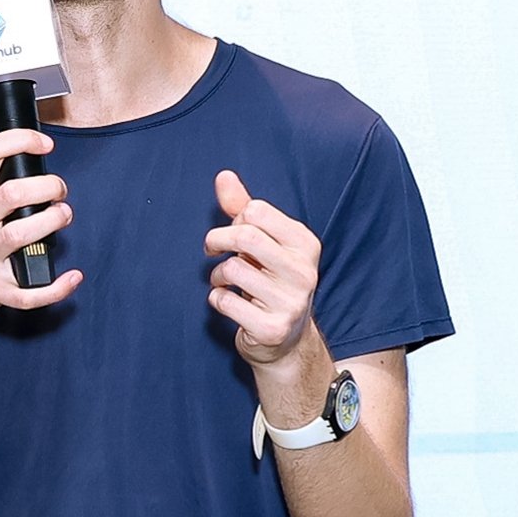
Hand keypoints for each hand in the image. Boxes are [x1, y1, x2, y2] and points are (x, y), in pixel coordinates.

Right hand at [0, 126, 82, 320]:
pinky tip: (73, 277)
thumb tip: (4, 139)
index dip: (21, 141)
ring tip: (62, 217)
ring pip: (18, 234)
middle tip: (59, 192)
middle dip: (47, 187)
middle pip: (11, 194)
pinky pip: (27, 292)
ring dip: (52, 222)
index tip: (44, 144)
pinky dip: (57, 286)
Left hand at [205, 169, 326, 376]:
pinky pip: (225, 302)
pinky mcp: (271, 328)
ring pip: (232, 269)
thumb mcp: (263, 242)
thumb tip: (223, 175)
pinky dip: (216, 300)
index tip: (229, 234)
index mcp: (305, 244)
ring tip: (225, 282)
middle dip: (217, 240)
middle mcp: (304, 271)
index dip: (232, 220)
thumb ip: (243, 209)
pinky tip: (229, 303)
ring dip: (216, 275)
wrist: (287, 340)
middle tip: (212, 250)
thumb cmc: (270, 280)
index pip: (257, 211)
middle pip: (245, 235)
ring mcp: (290, 302)